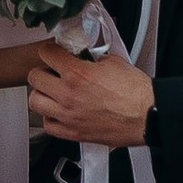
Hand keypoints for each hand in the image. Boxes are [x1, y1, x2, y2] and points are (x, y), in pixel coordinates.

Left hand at [26, 45, 154, 148]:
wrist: (147, 116)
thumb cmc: (136, 94)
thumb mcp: (113, 62)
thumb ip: (93, 58)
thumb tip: (86, 57)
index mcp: (78, 74)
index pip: (46, 53)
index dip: (50, 50)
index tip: (53, 52)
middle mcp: (68, 95)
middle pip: (34, 77)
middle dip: (44, 71)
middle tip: (52, 71)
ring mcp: (68, 115)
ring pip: (35, 101)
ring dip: (42, 93)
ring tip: (52, 91)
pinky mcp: (73, 132)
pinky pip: (47, 125)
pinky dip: (49, 117)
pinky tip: (58, 111)